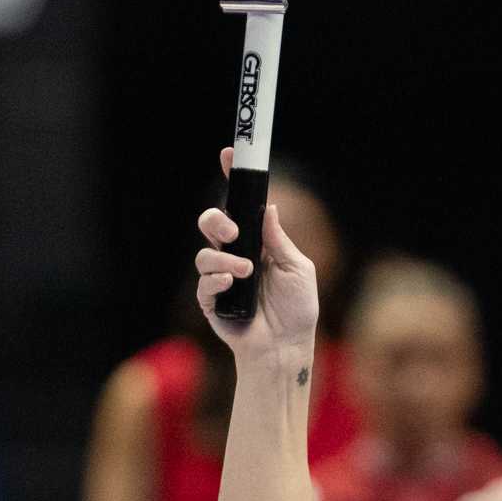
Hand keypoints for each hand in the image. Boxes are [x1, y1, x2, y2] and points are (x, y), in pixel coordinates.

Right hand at [195, 148, 319, 363]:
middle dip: (216, 221)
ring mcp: (221, 278)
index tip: (229, 154)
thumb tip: (269, 207)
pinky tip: (232, 284)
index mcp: (257, 243)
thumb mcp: (297, 268)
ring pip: (204, 254)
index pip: (240, 206)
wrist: (287, 347)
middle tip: (232, 231)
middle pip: (211, 224)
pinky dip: (217, 280)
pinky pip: (204, 283)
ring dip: (223, 258)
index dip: (233, 179)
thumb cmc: (296, 309)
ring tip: (245, 272)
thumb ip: (279, 240)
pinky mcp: (211, 301)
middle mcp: (235, 256)